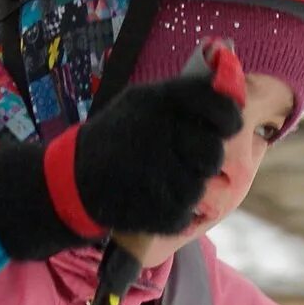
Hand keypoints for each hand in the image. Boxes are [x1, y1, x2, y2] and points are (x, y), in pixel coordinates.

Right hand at [0, 47, 246, 259]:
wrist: (71, 177)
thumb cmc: (117, 134)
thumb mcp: (144, 100)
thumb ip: (187, 95)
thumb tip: (232, 91)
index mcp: (163, 101)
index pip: (223, 108)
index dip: (228, 119)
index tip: (226, 127)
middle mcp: (161, 133)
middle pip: (213, 153)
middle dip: (203, 159)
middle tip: (184, 159)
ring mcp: (156, 174)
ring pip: (199, 187)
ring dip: (185, 187)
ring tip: (160, 179)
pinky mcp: (153, 209)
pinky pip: (184, 213)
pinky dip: (172, 212)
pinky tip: (151, 199)